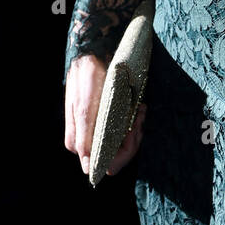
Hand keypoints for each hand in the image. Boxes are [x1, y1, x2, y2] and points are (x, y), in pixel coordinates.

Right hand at [64, 52, 146, 177]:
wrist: (92, 55)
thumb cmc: (87, 80)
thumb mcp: (84, 108)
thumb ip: (83, 138)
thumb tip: (87, 169)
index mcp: (84, 142)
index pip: (110, 163)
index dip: (124, 151)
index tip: (133, 129)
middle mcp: (94, 139)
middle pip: (120, 154)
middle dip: (133, 137)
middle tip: (139, 115)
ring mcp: (103, 130)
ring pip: (126, 142)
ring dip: (136, 126)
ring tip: (140, 108)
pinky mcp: (110, 120)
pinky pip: (127, 129)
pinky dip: (135, 119)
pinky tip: (139, 106)